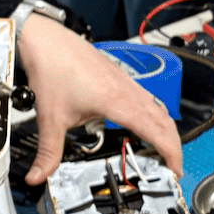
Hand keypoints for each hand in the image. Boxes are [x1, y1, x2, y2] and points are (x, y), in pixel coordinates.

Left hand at [16, 15, 182, 185]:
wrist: (44, 39)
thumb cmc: (50, 68)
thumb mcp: (50, 118)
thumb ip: (47, 152)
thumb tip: (38, 175)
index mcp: (117, 102)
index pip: (157, 131)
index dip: (171, 153)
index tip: (175, 171)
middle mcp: (127, 90)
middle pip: (164, 120)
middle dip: (173, 146)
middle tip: (172, 166)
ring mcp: (125, 80)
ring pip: (157, 107)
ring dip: (165, 129)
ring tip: (161, 149)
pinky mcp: (118, 74)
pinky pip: (146, 97)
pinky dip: (153, 114)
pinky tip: (142, 121)